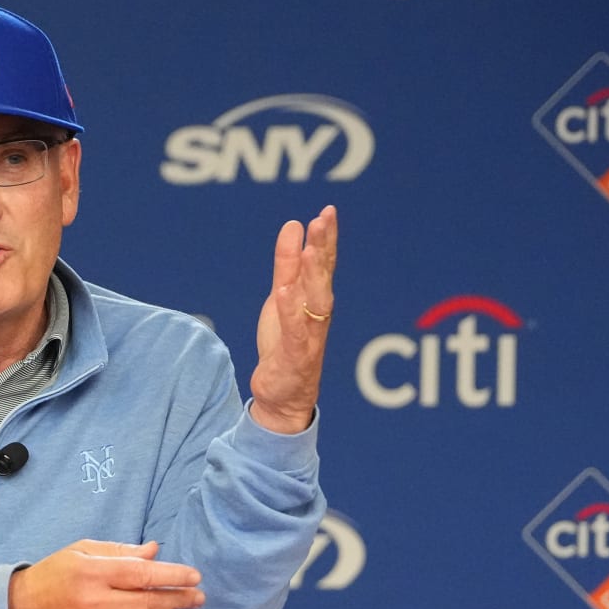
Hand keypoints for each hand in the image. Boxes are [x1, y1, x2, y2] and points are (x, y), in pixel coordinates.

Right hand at [8, 540, 204, 608]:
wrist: (19, 607)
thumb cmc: (53, 575)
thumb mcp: (82, 551)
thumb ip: (120, 551)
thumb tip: (155, 551)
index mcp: (91, 572)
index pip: (142, 574)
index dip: (173, 575)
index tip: (194, 577)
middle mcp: (92, 601)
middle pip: (148, 602)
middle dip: (179, 598)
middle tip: (197, 596)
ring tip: (175, 605)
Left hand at [250, 205, 337, 434]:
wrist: (281, 397)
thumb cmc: (285, 346)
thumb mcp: (281, 299)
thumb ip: (287, 265)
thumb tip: (294, 226)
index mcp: (314, 300)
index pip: (323, 264)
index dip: (326, 238)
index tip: (327, 211)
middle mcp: (317, 316)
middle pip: (323, 278)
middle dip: (324, 248)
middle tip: (324, 220)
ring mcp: (310, 338)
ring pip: (316, 303)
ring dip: (315, 276)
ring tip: (311, 250)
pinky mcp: (296, 359)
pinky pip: (296, 334)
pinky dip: (292, 313)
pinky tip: (285, 293)